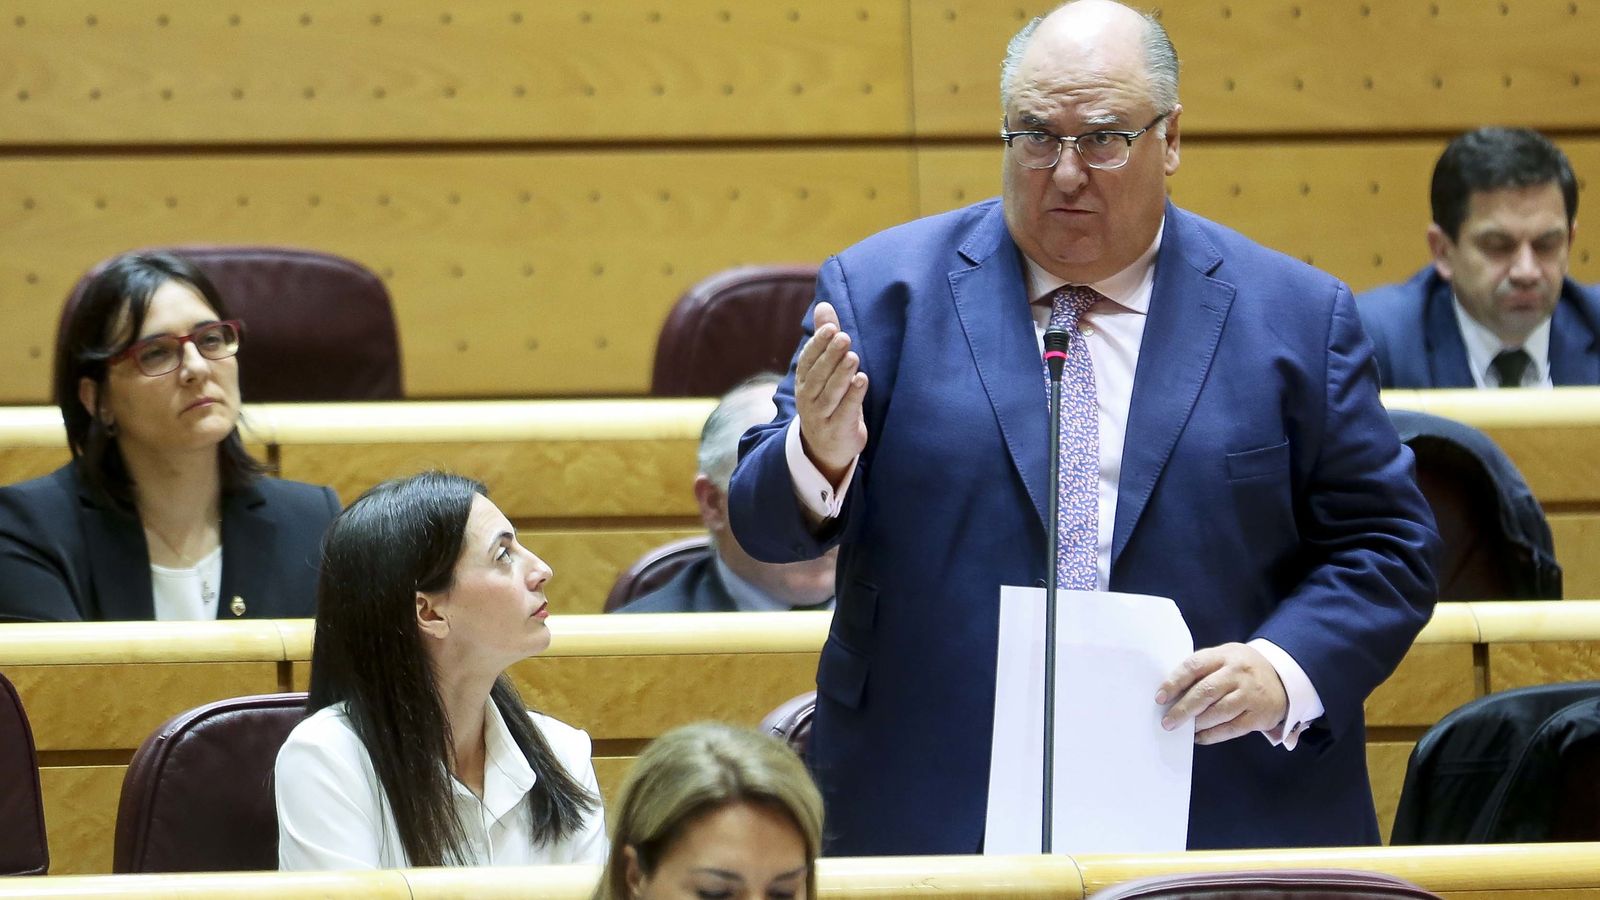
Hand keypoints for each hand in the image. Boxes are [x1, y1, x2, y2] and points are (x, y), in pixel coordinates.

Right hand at [794, 302, 867, 483]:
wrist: (825, 448)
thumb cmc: (827, 401)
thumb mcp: (824, 371)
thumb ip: (824, 338)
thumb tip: (824, 305)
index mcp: (804, 381)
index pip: (808, 359)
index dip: (818, 344)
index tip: (832, 327)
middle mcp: (808, 398)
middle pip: (818, 375)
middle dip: (831, 356)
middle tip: (844, 337)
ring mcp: (821, 416)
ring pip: (830, 393)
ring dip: (841, 374)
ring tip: (853, 357)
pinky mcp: (837, 430)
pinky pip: (844, 412)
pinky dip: (853, 396)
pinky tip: (862, 380)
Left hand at [1155, 642, 1287, 745]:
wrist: (1284, 679)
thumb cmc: (1242, 669)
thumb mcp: (1224, 658)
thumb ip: (1201, 670)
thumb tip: (1171, 692)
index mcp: (1224, 655)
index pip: (1194, 666)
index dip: (1174, 682)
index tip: (1160, 697)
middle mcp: (1238, 673)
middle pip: (1206, 691)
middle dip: (1183, 709)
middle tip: (1167, 721)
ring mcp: (1250, 694)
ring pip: (1218, 712)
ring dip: (1197, 723)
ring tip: (1182, 729)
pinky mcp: (1259, 715)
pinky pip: (1231, 728)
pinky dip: (1212, 735)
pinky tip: (1199, 737)